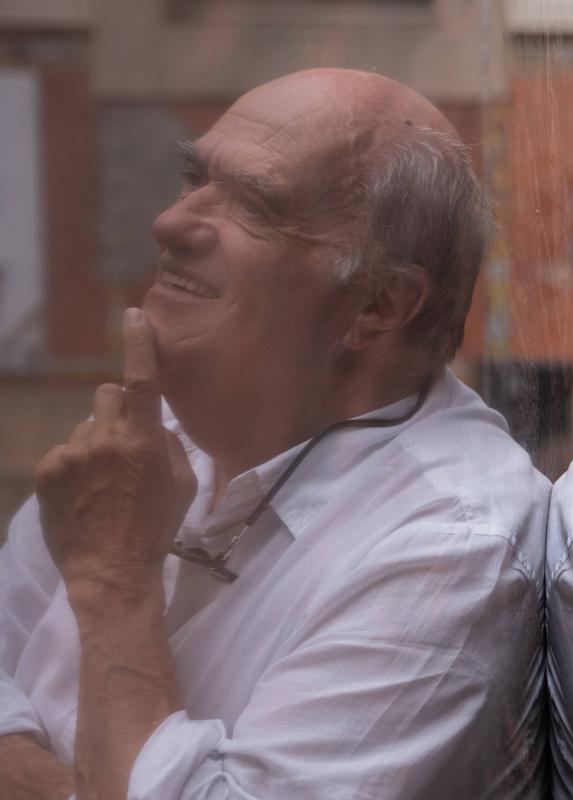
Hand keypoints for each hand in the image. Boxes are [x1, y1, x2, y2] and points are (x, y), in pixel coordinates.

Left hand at [34, 308, 196, 592]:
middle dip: (117, 407)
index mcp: (144, 441)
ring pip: (85, 426)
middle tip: (125, 441)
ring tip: (104, 483)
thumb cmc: (156, 530)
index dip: (138, 344)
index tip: (133, 316)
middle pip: (106, 393)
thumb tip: (156, 426)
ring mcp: (71, 455)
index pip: (141, 380)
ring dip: (96, 443)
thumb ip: (170, 447)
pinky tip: (84, 494)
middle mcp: (105, 440)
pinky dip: (75, 466)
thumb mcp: (182, 486)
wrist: (110, 572)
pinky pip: (65, 452)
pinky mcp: (47, 472)